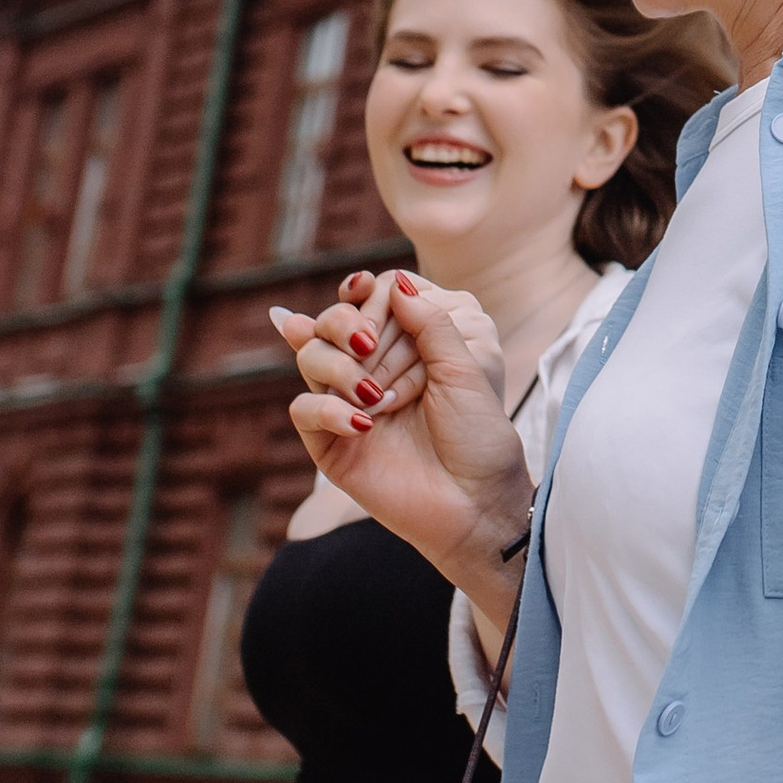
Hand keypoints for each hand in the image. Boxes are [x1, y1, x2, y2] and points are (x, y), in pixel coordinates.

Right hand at [283, 268, 532, 627]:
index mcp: (407, 347)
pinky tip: (365, 421)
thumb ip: (430, 321)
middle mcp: (372, 371)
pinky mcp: (330, 444)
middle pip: (330, 324)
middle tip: (368, 343)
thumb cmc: (478, 435)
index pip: (368, 300)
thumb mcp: (465, 366)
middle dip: (348, 325)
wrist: (477, 502)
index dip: (366, 294)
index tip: (366, 288)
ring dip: (338, 365)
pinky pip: (304, 410)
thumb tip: (395, 280)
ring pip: (310, 358)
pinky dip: (330, 409)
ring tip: (376, 393)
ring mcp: (348, 405)